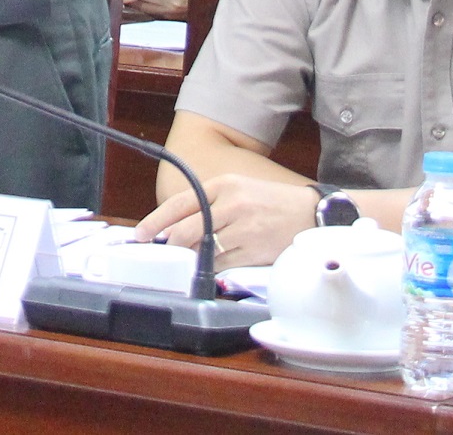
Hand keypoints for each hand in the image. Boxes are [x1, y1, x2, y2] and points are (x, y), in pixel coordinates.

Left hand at [134, 174, 319, 267]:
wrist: (310, 213)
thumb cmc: (270, 202)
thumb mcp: (239, 190)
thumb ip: (209, 204)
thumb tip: (175, 227)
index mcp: (224, 185)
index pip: (180, 203)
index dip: (156, 221)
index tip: (141, 234)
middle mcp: (232, 204)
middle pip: (187, 229)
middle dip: (169, 245)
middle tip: (160, 253)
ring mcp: (243, 228)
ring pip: (202, 250)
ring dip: (188, 259)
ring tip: (183, 261)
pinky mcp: (253, 250)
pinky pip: (221, 264)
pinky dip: (210, 268)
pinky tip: (208, 267)